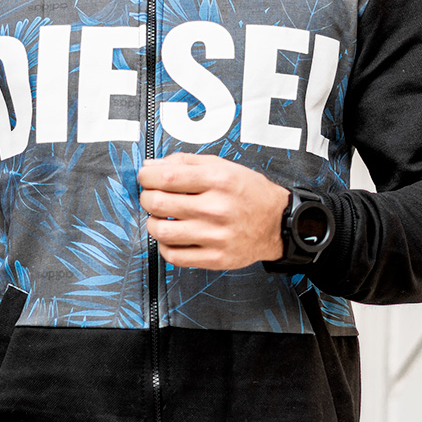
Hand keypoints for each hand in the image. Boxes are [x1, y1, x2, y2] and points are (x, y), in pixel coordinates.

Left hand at [137, 153, 287, 268]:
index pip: (167, 177)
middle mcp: (217, 208)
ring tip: (159, 218)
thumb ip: (185, 162)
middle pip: (159, 203)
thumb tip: (152, 166)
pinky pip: (175, 256)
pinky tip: (171, 237)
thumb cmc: (248, 192)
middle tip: (151, 196)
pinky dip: (164, 246)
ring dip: (152, 223)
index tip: (145, 177)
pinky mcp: (216, 258)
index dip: (146, 177)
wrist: (277, 222)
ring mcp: (216, 236)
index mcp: (218, 180)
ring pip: (162, 231)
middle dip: (147, 198)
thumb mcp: (222, 166)